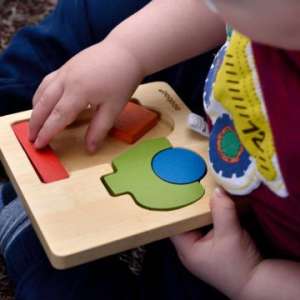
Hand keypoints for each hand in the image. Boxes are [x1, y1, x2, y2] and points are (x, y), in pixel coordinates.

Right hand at [29, 39, 143, 151]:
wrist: (126, 50)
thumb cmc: (122, 80)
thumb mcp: (114, 108)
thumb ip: (99, 129)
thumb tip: (89, 150)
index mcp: (78, 92)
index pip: (57, 117)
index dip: (47, 133)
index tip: (39, 145)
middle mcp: (66, 80)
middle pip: (44, 104)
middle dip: (35, 123)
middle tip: (31, 138)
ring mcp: (64, 70)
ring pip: (42, 91)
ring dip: (36, 109)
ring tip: (35, 123)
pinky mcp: (67, 65)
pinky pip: (47, 81)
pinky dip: (41, 94)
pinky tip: (44, 100)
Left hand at [171, 188, 261, 298]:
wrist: (258, 284)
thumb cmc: (239, 264)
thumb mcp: (230, 234)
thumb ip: (222, 210)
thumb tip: (217, 189)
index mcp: (186, 249)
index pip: (173, 224)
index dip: (176, 207)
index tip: (180, 190)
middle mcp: (190, 250)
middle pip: (186, 222)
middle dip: (192, 207)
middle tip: (195, 187)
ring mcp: (201, 250)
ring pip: (197, 224)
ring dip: (203, 212)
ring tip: (205, 193)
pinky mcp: (212, 248)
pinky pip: (207, 228)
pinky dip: (212, 218)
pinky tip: (217, 207)